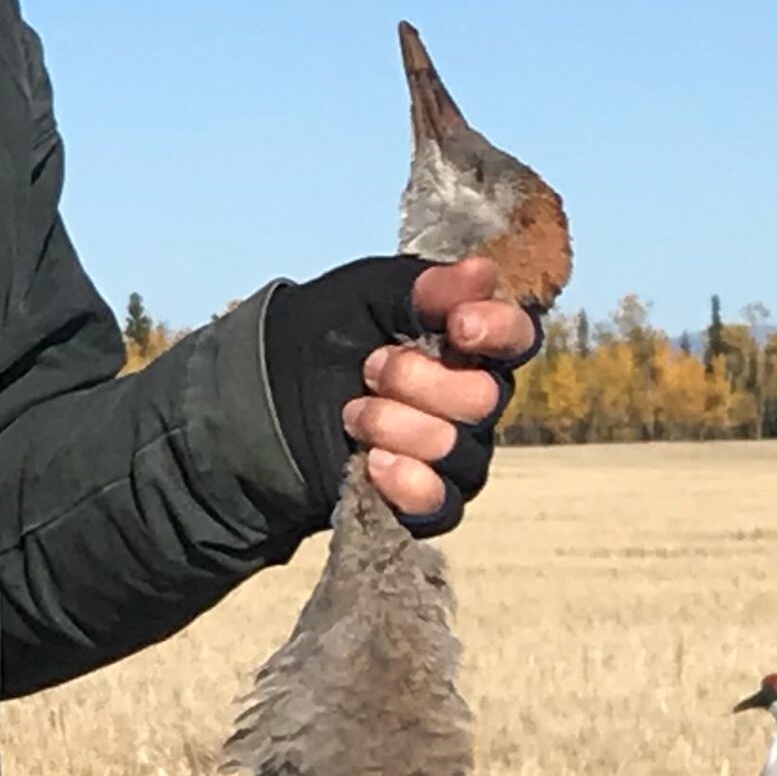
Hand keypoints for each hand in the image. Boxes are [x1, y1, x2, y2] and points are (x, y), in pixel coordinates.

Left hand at [262, 254, 540, 536]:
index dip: (498, 330)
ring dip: (396, 425)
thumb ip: (422, 289)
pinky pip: (440, 502)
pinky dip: (406, 481)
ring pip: (457, 449)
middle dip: (418, 380)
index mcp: (467, 343)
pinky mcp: (426, 502)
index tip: (459, 325)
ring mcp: (454, 454)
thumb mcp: (362, 298)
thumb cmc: (318, 339)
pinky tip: (371, 461)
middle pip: (485, 398)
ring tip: (353, 413)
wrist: (260, 405)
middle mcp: (472, 400)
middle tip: (369, 367)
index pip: (516, 337)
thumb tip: (481, 274)